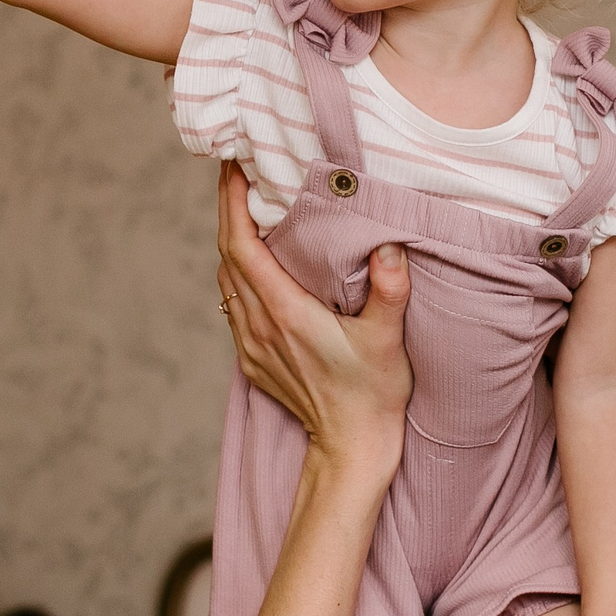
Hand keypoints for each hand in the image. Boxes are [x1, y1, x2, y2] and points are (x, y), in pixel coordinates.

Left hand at [215, 163, 410, 485]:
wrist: (352, 448)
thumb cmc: (373, 394)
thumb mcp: (388, 341)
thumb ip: (390, 292)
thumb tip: (390, 248)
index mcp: (285, 313)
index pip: (242, 246)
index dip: (232, 203)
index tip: (233, 166)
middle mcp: (259, 326)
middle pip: (226, 255)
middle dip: (227, 209)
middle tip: (235, 170)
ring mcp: (251, 345)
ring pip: (225, 280)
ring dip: (230, 240)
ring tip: (243, 205)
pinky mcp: (253, 360)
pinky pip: (233, 305)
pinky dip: (236, 273)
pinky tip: (252, 261)